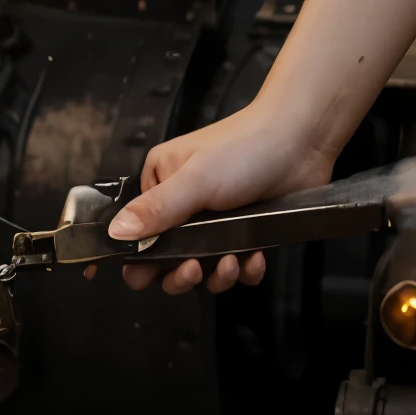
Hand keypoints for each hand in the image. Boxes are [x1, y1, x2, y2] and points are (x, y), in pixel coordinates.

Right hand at [85, 103, 335, 296]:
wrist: (302, 138)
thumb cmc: (243, 150)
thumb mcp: (195, 179)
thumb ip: (156, 210)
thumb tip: (113, 234)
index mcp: (161, 184)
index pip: (135, 232)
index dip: (136, 259)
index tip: (145, 277)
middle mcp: (184, 205)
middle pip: (166, 260)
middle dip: (179, 274)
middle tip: (193, 271)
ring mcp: (216, 221)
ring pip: (203, 268)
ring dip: (216, 275)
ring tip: (233, 261)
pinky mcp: (247, 232)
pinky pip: (237, 266)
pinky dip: (245, 270)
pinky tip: (255, 259)